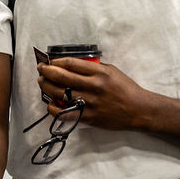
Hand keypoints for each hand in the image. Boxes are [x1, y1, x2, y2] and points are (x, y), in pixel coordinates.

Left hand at [36, 57, 150, 130]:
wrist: (138, 110)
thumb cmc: (125, 89)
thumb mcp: (112, 71)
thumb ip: (94, 67)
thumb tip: (73, 64)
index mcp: (99, 72)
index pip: (71, 63)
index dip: (56, 62)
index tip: (49, 61)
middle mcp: (93, 86)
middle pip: (62, 77)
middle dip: (47, 72)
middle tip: (41, 69)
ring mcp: (90, 103)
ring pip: (60, 94)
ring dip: (47, 87)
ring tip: (42, 83)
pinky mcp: (89, 117)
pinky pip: (65, 113)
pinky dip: (54, 109)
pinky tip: (50, 104)